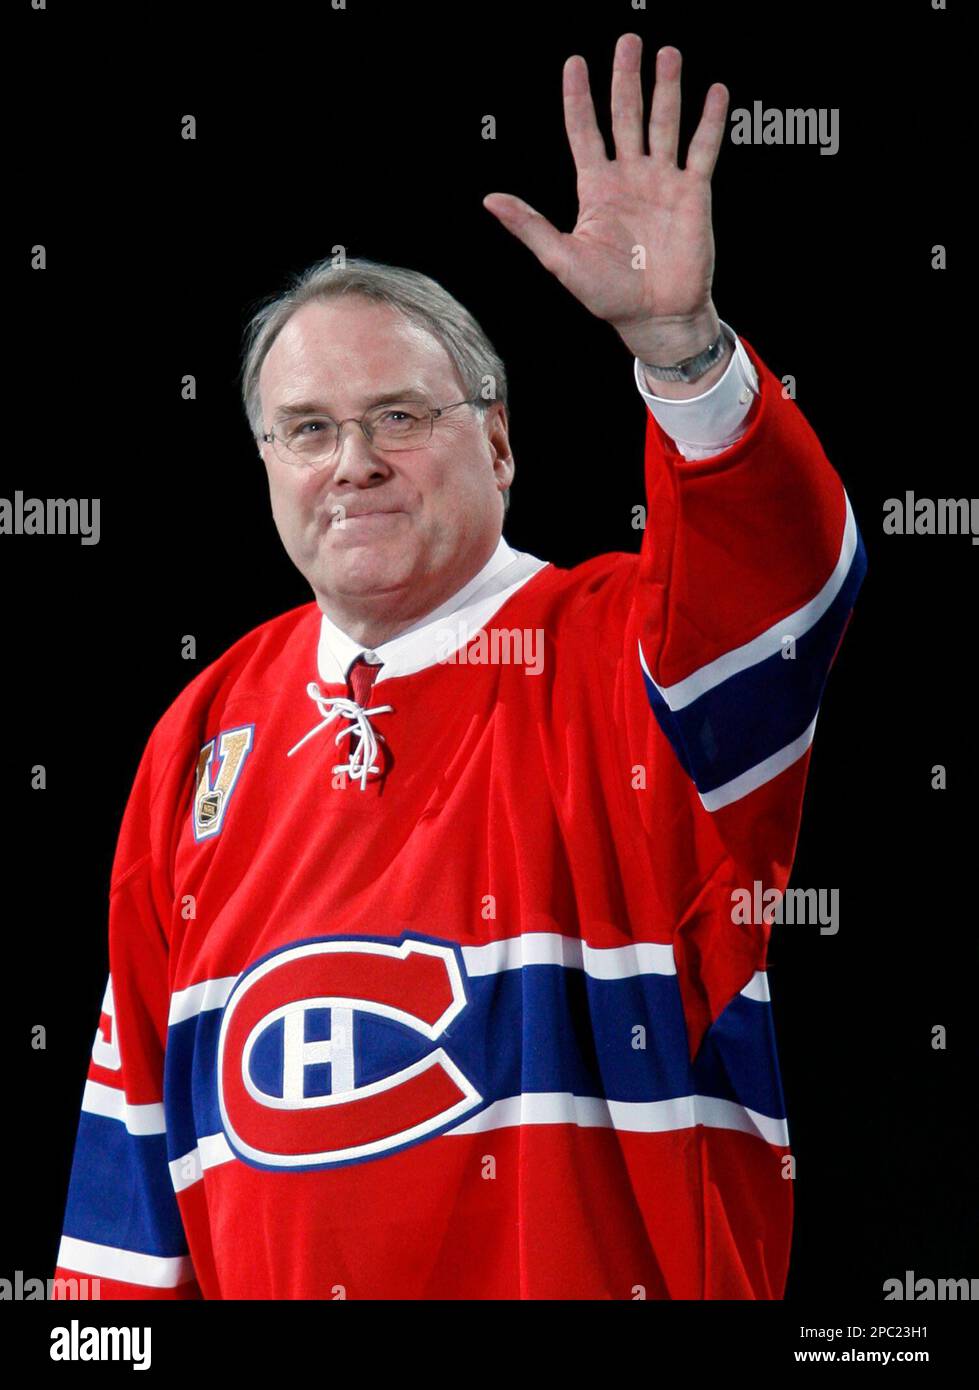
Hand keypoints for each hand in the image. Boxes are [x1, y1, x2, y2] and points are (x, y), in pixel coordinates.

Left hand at [483, 37, 727, 361]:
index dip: (578, 98)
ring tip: (666, 54)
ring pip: (663, 123)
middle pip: (625, 115)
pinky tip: (713, 92)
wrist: (656, 318)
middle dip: (626, 78)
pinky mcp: (693, 193)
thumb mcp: (561, 260)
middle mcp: (629, 178)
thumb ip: (529, 225)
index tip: (574, 64)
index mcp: (596, 189)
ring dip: (665, 89)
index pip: (584, 131)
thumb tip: (491, 200)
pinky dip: (708, 120)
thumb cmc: (609, 295)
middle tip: (628, 41)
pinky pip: (702, 149)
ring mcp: (662, 182)